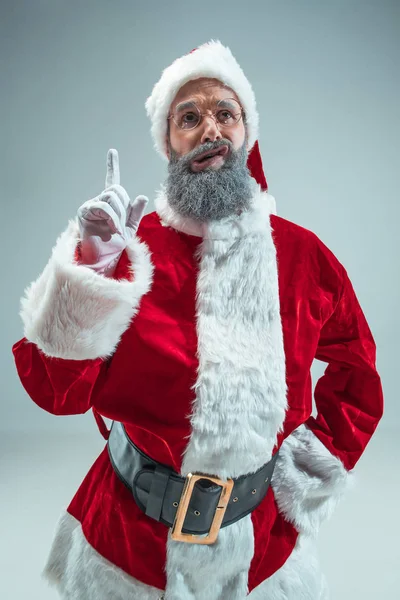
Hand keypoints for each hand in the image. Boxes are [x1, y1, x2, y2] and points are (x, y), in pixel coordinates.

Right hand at [77, 149, 147, 275]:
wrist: (103, 257)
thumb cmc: (115, 244)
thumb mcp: (131, 227)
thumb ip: (136, 212)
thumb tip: (141, 196)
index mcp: (111, 203)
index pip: (112, 181)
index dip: (112, 166)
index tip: (112, 151)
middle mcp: (99, 200)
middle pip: (117, 190)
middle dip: (124, 208)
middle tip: (121, 226)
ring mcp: (91, 205)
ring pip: (112, 197)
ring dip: (118, 215)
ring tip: (116, 230)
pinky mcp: (84, 211)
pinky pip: (104, 207)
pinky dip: (112, 218)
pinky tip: (113, 229)